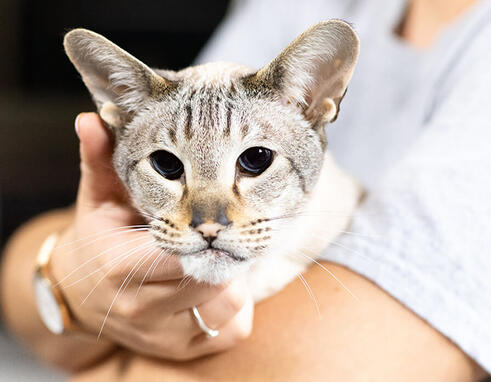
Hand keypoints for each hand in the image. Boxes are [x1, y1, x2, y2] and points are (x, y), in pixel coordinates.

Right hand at [50, 113, 252, 359]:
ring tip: (220, 256)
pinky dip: (235, 307)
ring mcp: (163, 335)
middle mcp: (141, 307)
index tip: (219, 213)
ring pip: (227, 305)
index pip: (180, 250)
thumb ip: (99, 159)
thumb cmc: (100, 239)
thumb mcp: (98, 198)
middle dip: (226, 251)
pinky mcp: (182, 351)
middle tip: (228, 230)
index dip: (207, 231)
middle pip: (210, 277)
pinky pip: (231, 330)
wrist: (85, 294)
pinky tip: (219, 286)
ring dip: (234, 277)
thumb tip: (92, 118)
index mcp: (120, 265)